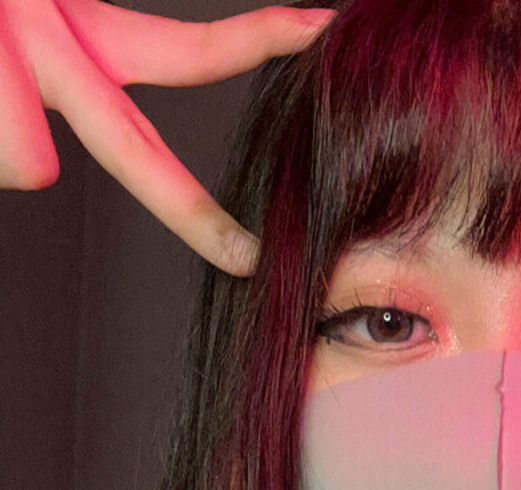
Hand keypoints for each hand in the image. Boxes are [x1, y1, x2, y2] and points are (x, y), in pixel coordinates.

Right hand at [0, 0, 336, 276]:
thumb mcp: (10, 44)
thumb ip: (27, 107)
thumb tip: (31, 170)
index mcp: (80, 33)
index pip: (187, 50)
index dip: (257, 40)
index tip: (318, 28)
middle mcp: (56, 38)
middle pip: (136, 149)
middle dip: (191, 214)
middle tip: (244, 259)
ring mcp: (17, 50)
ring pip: (26, 158)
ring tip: (0, 94)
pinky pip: (7, 149)